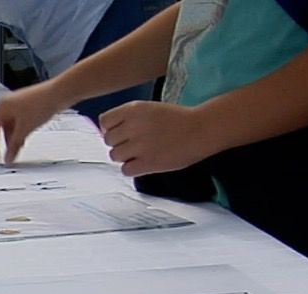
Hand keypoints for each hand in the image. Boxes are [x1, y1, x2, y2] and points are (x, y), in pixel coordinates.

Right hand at [0, 82, 65, 163]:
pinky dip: (18, 134)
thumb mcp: (24, 129)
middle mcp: (8, 104)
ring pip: (9, 127)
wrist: (59, 94)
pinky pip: (18, 124)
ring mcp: (17, 106)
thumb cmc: (41, 102)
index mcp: (2, 107)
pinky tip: (21, 142)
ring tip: (12, 151)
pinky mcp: (27, 108)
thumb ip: (14, 145)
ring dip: (10, 140)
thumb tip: (8, 157)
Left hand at [99, 101, 215, 176]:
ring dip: (125, 157)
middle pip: (108, 141)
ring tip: (141, 153)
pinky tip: (144, 163)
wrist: (202, 129)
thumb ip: (127, 118)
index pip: (104, 122)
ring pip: (115, 156)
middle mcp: (134, 126)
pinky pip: (125, 170)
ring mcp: (140, 145)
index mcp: (133, 109)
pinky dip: (133, 169)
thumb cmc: (177, 119)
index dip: (110, 129)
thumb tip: (105, 133)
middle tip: (135, 144)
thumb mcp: (149, 109)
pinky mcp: (148, 163)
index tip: (121, 132)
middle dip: (119, 143)